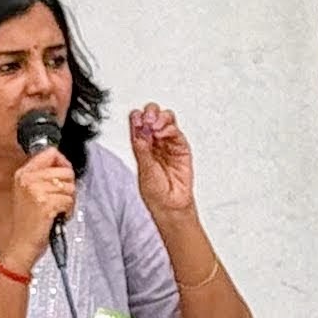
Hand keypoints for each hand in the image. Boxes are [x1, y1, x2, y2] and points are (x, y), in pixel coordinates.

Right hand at [0, 145, 78, 275]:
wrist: (21, 244)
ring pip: (70, 187)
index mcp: (23, 173)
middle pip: (65, 170)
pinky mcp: (45, 204)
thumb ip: (44, 176)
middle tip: (59, 199)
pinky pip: (69, 201)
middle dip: (68, 186)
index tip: (63, 176)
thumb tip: (65, 166)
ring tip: (57, 210)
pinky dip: (68, 211)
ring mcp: (36, 191)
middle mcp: (28, 179)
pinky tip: (57, 217)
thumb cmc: (28, 223)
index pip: (51, 152)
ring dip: (69, 201)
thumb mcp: (29, 193)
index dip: (63, 164)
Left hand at [129, 102, 196, 223]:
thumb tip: (139, 131)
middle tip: (147, 120)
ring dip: (160, 117)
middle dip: (149, 113)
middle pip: (152, 116)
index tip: (136, 121)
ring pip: (165, 119)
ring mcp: (168, 143)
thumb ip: (142, 149)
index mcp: (141, 145)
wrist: (171, 204)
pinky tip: (162, 134)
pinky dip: (169, 129)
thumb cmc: (156, 192)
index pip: (137, 123)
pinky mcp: (181, 147)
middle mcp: (154, 142)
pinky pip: (176, 132)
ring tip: (155, 126)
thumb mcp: (144, 170)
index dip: (136, 118)